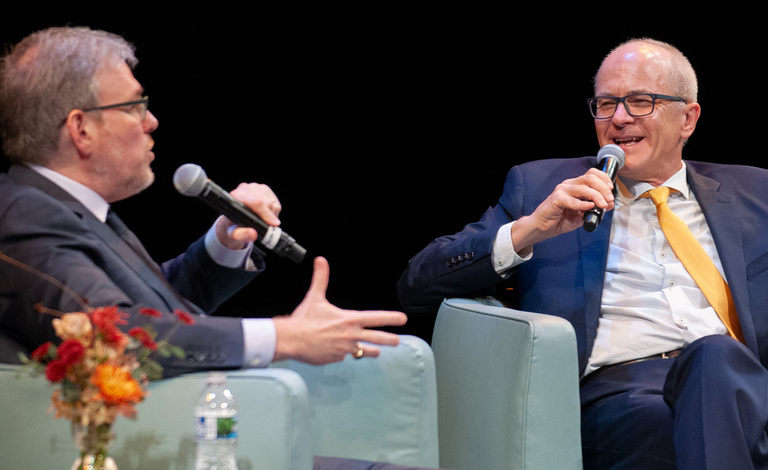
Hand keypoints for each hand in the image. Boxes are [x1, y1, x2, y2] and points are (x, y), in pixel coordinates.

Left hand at [214, 182, 282, 249]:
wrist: (233, 222)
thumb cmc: (232, 227)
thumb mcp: (233, 234)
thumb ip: (242, 235)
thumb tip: (253, 233)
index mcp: (235, 197)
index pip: (256, 202)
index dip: (266, 213)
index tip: (273, 224)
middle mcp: (244, 189)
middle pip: (266, 201)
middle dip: (270, 216)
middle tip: (268, 226)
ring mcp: (255, 187)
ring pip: (272, 201)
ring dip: (272, 214)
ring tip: (265, 221)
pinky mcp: (263, 189)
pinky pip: (275, 201)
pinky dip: (274, 211)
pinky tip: (267, 216)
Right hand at [272, 257, 407, 364]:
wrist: (292, 340)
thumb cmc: (304, 319)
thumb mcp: (315, 297)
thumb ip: (321, 278)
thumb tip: (321, 260)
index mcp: (349, 320)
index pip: (375, 318)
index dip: (391, 318)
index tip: (403, 319)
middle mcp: (350, 336)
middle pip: (377, 339)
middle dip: (389, 340)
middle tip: (398, 341)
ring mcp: (344, 349)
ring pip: (363, 351)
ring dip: (370, 351)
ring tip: (376, 352)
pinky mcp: (336, 359)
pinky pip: (343, 356)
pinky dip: (341, 353)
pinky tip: (334, 349)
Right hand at [511, 168, 614, 252]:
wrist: (543, 227)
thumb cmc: (560, 220)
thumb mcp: (582, 215)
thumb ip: (594, 208)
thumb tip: (609, 204)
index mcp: (575, 185)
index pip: (592, 174)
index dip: (604, 179)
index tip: (611, 190)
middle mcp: (569, 184)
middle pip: (590, 178)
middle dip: (603, 188)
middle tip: (609, 200)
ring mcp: (562, 190)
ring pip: (583, 187)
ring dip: (596, 196)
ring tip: (602, 205)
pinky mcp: (556, 199)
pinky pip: (572, 200)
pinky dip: (583, 204)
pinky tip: (590, 207)